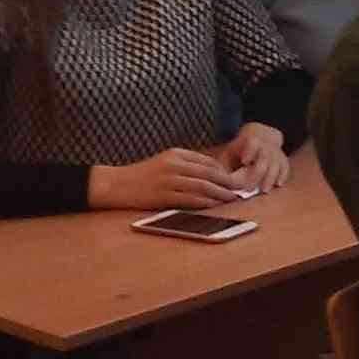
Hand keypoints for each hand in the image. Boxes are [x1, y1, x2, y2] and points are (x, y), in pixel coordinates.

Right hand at [88, 148, 248, 210]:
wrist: (116, 184)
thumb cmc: (142, 175)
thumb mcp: (164, 162)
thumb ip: (186, 164)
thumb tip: (212, 173)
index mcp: (175, 154)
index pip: (207, 162)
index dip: (224, 171)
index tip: (235, 179)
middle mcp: (174, 165)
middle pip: (209, 173)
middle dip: (228, 182)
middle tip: (241, 189)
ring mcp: (168, 180)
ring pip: (202, 187)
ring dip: (220, 194)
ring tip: (232, 198)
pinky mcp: (163, 196)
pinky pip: (190, 199)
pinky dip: (205, 202)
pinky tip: (214, 205)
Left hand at [219, 123, 290, 193]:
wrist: (262, 135)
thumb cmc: (241, 148)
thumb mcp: (230, 151)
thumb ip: (225, 165)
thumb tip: (217, 180)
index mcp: (252, 140)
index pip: (252, 144)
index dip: (249, 152)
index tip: (244, 161)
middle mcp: (267, 146)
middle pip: (265, 160)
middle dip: (257, 174)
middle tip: (249, 188)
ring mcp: (276, 153)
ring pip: (276, 165)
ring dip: (270, 178)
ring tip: (264, 190)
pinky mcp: (283, 160)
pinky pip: (285, 168)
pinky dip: (282, 176)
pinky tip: (278, 185)